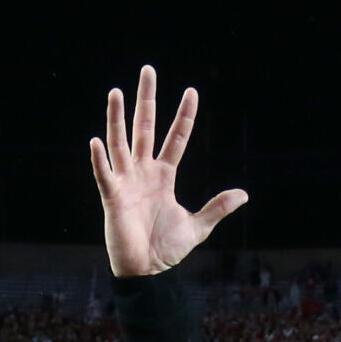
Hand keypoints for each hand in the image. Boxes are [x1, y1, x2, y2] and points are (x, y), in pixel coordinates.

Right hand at [91, 65, 247, 277]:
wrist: (148, 271)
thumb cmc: (167, 248)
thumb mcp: (198, 226)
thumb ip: (218, 208)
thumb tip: (243, 194)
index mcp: (163, 176)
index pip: (176, 138)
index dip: (184, 116)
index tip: (192, 91)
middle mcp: (143, 172)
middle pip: (144, 128)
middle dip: (146, 100)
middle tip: (149, 70)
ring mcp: (126, 182)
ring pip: (120, 143)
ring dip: (117, 119)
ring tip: (117, 92)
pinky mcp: (112, 197)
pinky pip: (104, 174)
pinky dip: (100, 159)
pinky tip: (96, 140)